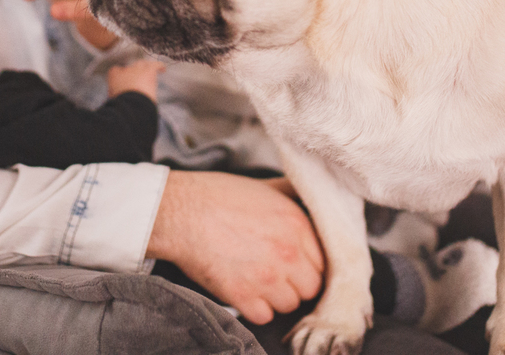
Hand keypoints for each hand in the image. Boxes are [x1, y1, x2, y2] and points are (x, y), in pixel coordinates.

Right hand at [106, 59, 163, 100]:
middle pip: (130, 67)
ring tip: (151, 72)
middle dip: (133, 72)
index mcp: (114, 75)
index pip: (116, 70)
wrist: (131, 103)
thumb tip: (120, 98)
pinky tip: (163, 69)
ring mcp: (138, 69)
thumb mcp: (114, 99)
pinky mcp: (148, 71)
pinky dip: (160, 66)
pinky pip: (155, 65)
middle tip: (137, 80)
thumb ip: (116, 94)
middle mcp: (125, 69)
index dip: (120, 76)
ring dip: (146, 68)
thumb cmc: (122, 104)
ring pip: (142, 64)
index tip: (124, 83)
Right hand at [146, 171, 323, 324]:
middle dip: (296, 283)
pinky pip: (264, 316)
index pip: (324, 261)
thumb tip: (311, 197)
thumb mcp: (264, 187)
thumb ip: (293, 194)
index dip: (308, 263)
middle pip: (311, 287)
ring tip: (258, 281)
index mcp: (297, 224)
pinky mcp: (242, 296)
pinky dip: (255, 309)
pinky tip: (244, 290)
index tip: (295, 263)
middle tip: (276, 274)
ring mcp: (266, 277)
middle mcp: (288, 253)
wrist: (180, 212)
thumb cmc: (218, 196)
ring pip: (290, 305)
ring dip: (276, 297)